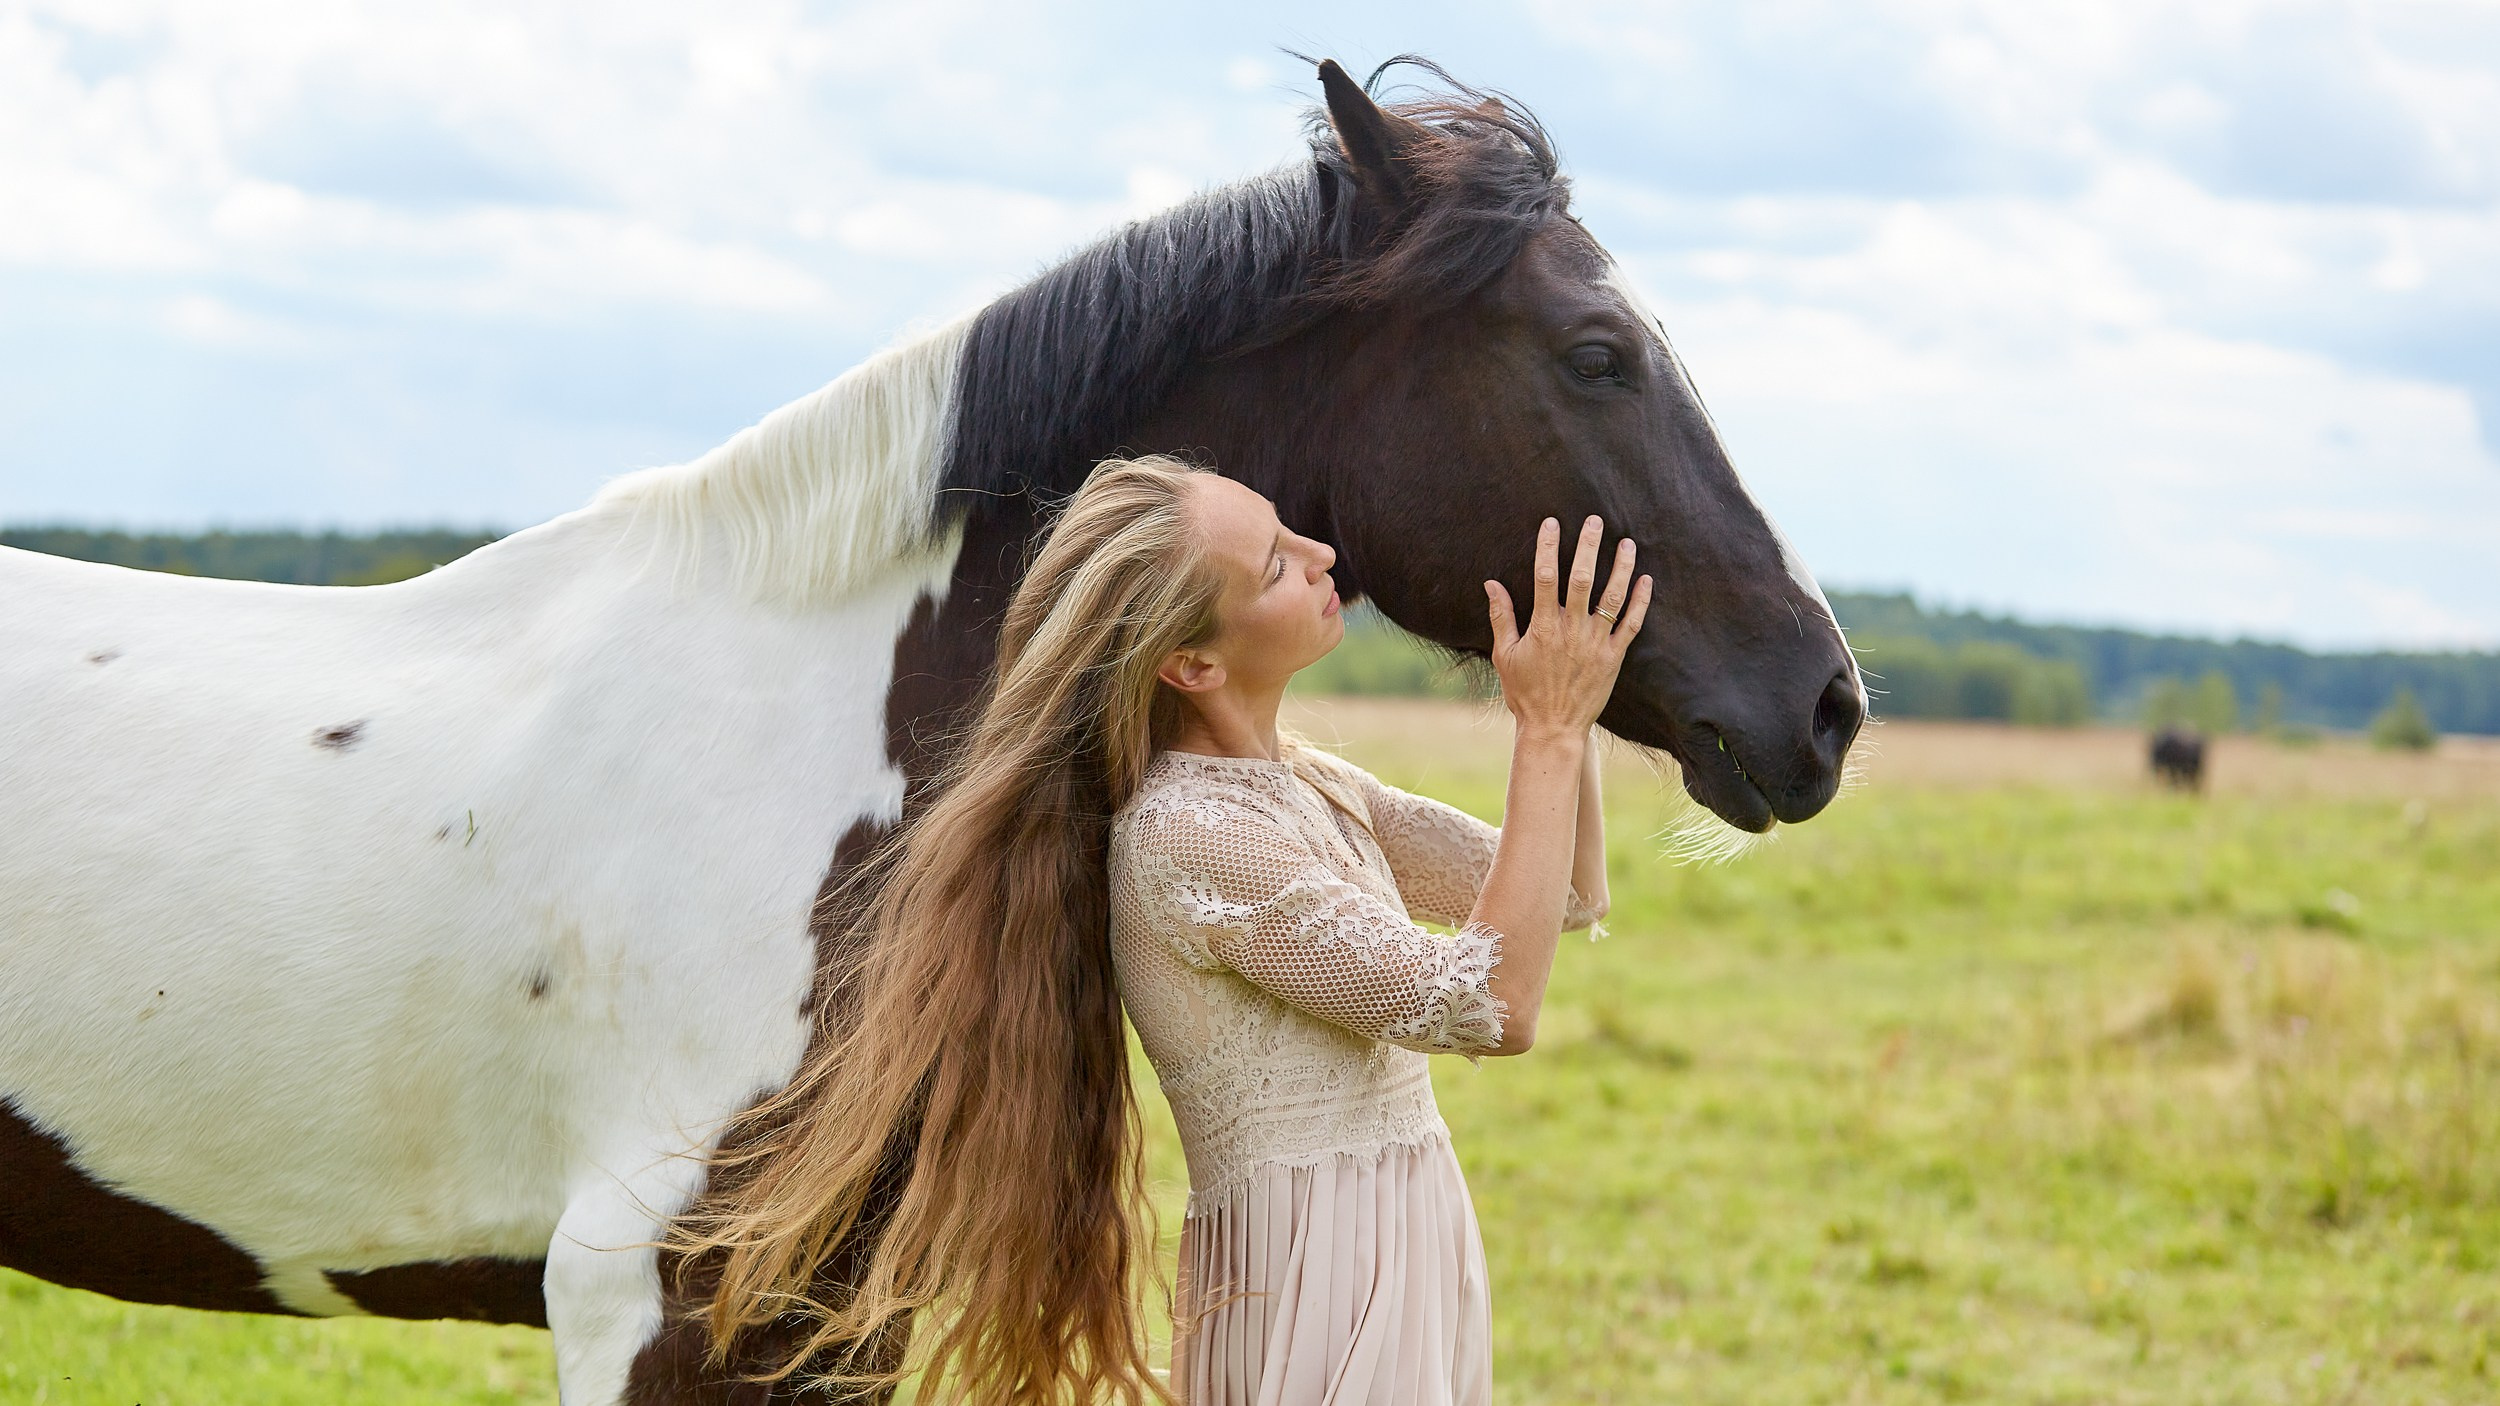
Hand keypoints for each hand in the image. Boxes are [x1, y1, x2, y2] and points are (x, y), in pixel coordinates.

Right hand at [1484, 515, 1651, 737]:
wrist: (1553, 728)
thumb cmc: (1524, 693)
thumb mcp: (1505, 655)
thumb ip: (1502, 617)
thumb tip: (1491, 584)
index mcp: (1543, 627)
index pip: (1545, 577)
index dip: (1548, 547)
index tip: (1552, 523)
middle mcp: (1571, 630)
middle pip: (1582, 579)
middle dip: (1588, 546)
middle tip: (1596, 520)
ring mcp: (1596, 643)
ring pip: (1612, 598)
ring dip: (1621, 568)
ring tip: (1628, 543)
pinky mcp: (1614, 658)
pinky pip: (1631, 625)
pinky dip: (1641, 602)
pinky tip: (1646, 580)